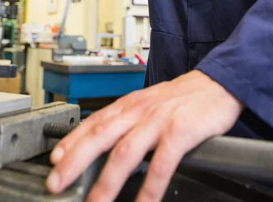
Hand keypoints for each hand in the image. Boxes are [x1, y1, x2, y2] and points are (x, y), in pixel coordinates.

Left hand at [46, 70, 243, 201]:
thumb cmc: (183, 97)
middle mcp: (139, 110)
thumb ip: (128, 120)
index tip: (54, 161)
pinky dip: (149, 188)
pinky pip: (161, 164)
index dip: (71, 142)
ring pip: (125, 153)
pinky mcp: (180, 132)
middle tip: (56, 183)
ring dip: (106, 183)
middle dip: (75, 161)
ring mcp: (159, 121)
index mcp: (130, 104)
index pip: (93, 123)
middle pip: (100, 137)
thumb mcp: (150, 102)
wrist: (218, 83)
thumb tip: (105, 142)